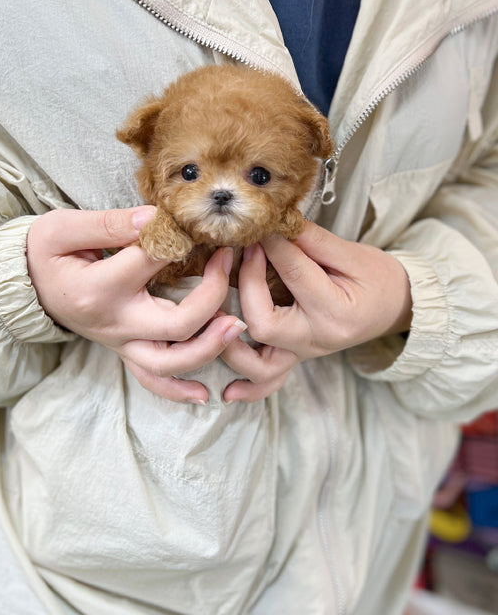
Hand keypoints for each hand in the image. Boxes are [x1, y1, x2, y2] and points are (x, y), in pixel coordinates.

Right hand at [27, 207, 245, 403]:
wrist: (23, 287)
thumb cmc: (43, 254)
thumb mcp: (62, 229)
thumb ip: (109, 224)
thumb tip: (154, 219)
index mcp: (99, 289)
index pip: (153, 263)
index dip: (179, 239)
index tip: (195, 223)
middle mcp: (114, 324)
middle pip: (176, 324)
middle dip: (212, 296)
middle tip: (228, 263)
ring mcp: (120, 343)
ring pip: (171, 362)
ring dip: (209, 347)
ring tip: (237, 325)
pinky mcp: (123, 351)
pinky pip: (152, 380)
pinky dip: (178, 390)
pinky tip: (205, 395)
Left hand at [221, 221, 412, 402]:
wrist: (397, 307)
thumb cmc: (378, 278)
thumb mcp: (354, 254)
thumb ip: (313, 241)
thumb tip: (275, 224)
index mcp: (337, 311)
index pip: (295, 274)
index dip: (273, 246)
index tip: (260, 226)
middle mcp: (317, 340)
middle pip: (264, 322)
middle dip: (246, 285)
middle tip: (244, 253)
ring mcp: (304, 354)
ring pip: (258, 364)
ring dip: (231, 340)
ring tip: (218, 308)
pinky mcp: (296, 357)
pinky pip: (269, 381)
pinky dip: (248, 387)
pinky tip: (227, 390)